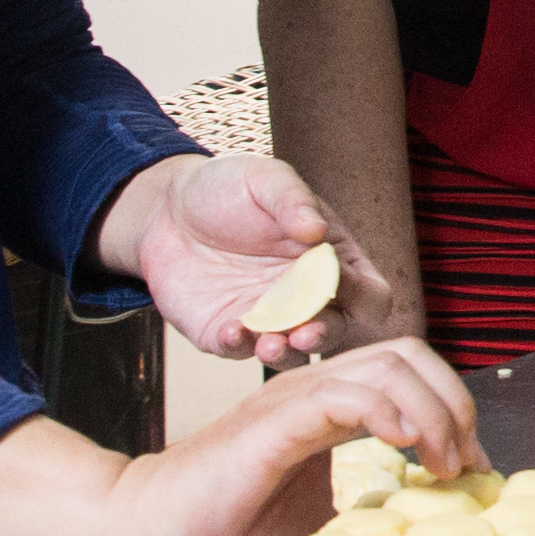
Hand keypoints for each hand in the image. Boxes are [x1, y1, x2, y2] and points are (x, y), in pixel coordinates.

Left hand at [97, 150, 390, 367]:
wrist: (166, 211)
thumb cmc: (227, 189)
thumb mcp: (263, 180)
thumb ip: (291, 200)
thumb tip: (316, 230)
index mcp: (331, 260)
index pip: (369, 292)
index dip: (363, 294)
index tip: (341, 284)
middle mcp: (306, 297)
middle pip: (337, 330)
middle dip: (325, 335)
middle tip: (307, 332)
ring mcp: (269, 320)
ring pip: (294, 355)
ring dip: (286, 354)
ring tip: (270, 344)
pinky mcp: (228, 334)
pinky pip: (240, 352)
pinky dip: (238, 347)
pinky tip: (230, 329)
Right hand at [133, 344, 475, 535]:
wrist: (149, 531)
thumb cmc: (224, 528)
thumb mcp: (316, 522)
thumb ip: (365, 513)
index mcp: (327, 406)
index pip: (408, 372)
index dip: (453, 409)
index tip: (472, 469)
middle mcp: (313, 390)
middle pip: (408, 353)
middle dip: (455, 402)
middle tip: (466, 465)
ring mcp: (291, 400)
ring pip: (386, 366)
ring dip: (433, 411)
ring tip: (444, 465)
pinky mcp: (271, 424)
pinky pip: (343, 394)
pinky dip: (389, 412)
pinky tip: (406, 447)